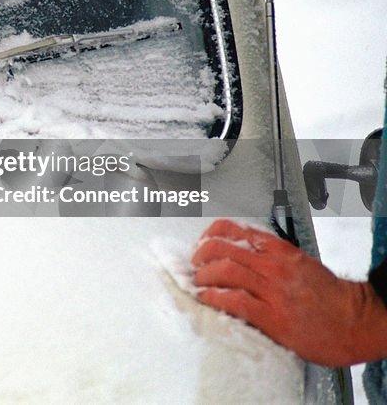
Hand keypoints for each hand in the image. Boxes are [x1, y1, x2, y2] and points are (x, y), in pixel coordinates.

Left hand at [192, 219, 386, 366]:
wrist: (357, 322)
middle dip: (201, 255)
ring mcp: (272, 291)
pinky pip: (234, 301)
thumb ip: (273, 258)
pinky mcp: (272, 317)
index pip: (238, 230)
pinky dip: (214, 298)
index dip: (212, 233)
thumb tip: (244, 257)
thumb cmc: (332, 298)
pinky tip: (208, 298)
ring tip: (198, 283)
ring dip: (203, 276)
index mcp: (281, 252)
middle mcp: (274, 267)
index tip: (202, 240)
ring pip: (225, 271)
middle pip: (223, 249)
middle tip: (194, 265)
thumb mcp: (302, 265)